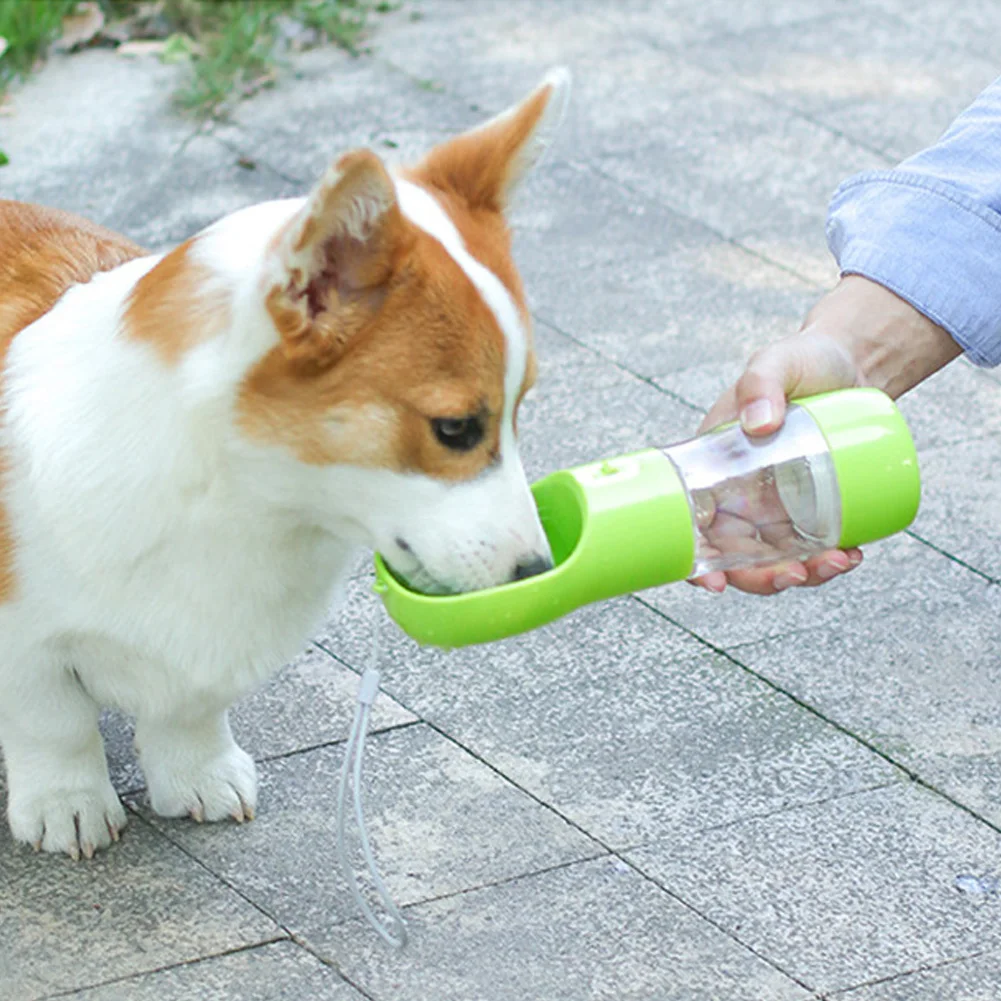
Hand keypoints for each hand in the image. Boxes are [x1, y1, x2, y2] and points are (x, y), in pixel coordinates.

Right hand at [694, 275, 960, 595]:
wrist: (854, 361)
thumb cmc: (802, 360)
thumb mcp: (775, 362)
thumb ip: (761, 382)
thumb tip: (759, 424)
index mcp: (713, 468)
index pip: (692, 526)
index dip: (696, 566)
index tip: (713, 586)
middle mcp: (740, 494)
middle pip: (738, 557)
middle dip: (763, 580)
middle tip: (796, 574)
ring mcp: (779, 504)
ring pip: (779, 559)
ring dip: (804, 575)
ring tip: (839, 561)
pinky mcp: (815, 506)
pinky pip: (816, 545)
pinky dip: (832, 559)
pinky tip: (853, 553)